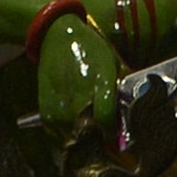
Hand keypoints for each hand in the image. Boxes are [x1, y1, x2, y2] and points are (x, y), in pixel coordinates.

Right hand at [31, 5, 119, 141]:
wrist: (57, 34)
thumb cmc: (90, 48)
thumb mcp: (112, 62)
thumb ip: (119, 88)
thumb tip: (130, 114)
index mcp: (100, 82)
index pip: (106, 119)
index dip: (112, 135)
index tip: (115, 141)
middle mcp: (80, 95)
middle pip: (90, 133)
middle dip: (97, 139)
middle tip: (101, 138)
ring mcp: (61, 102)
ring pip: (72, 136)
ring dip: (80, 137)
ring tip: (86, 130)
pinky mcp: (45, 106)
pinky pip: (56, 131)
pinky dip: (63, 131)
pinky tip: (70, 122)